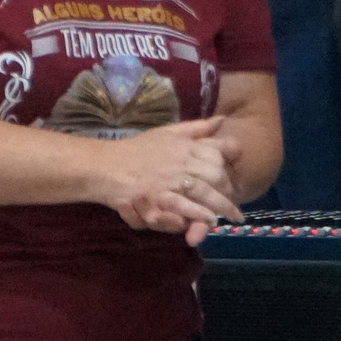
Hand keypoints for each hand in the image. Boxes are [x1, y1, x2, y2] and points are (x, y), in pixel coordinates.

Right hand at [98, 117, 245, 244]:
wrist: (105, 166)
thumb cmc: (138, 150)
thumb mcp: (168, 133)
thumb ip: (197, 128)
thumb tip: (223, 119)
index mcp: (184, 145)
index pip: (216, 153)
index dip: (229, 168)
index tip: (235, 179)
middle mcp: (179, 161)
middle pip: (214, 176)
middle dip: (229, 192)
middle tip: (236, 206)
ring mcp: (167, 181)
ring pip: (202, 193)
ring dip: (219, 207)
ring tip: (230, 218)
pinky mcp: (155, 199)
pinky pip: (181, 207)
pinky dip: (196, 215)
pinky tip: (207, 222)